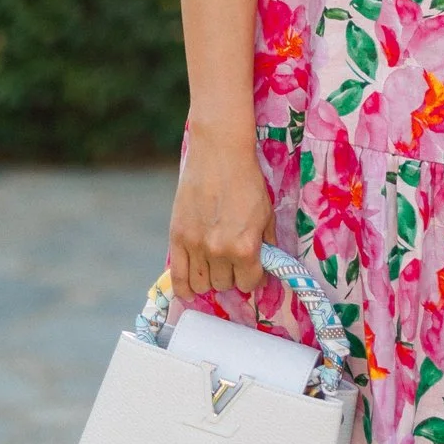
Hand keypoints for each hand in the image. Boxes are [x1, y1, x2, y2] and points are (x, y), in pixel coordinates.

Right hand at [168, 134, 273, 299]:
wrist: (219, 154)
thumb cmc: (247, 181)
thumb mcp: (266, 214)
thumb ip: (267, 244)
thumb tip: (266, 266)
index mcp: (245, 247)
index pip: (249, 283)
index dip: (253, 277)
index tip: (253, 269)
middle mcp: (220, 251)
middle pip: (224, 285)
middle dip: (232, 275)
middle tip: (234, 260)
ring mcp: (196, 246)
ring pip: (202, 285)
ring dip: (210, 279)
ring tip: (215, 266)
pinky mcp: (177, 238)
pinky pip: (177, 278)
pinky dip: (184, 288)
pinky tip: (191, 288)